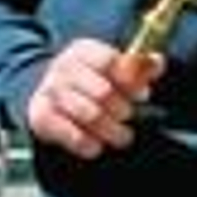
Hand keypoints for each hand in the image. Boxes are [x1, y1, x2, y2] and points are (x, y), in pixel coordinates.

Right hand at [27, 40, 164, 157]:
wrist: (48, 92)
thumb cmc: (90, 78)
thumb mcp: (113, 66)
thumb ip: (140, 65)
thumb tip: (156, 63)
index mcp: (84, 50)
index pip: (111, 62)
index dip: (132, 81)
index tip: (142, 95)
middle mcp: (63, 68)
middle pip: (103, 92)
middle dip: (123, 109)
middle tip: (129, 115)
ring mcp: (49, 92)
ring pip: (90, 115)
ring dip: (112, 130)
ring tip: (123, 135)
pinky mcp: (40, 116)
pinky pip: (69, 134)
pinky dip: (88, 143)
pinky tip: (98, 145)